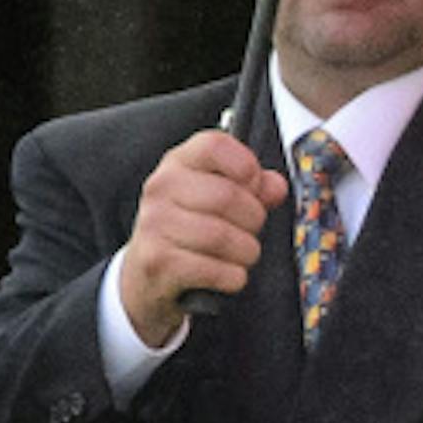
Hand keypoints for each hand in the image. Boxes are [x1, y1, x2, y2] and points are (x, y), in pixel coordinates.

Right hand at [118, 130, 287, 345]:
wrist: (146, 274)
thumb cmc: (189, 229)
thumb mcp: (218, 197)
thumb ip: (253, 186)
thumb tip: (275, 187)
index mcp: (178, 163)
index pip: (214, 145)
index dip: (247, 167)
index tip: (255, 187)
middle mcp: (161, 188)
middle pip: (227, 196)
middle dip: (254, 220)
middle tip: (252, 231)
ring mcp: (154, 225)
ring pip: (222, 236)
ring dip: (246, 252)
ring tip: (243, 255)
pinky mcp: (157, 262)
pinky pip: (215, 270)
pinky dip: (234, 277)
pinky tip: (229, 275)